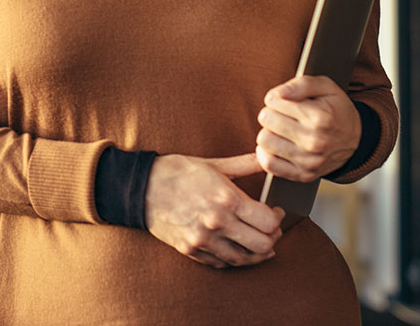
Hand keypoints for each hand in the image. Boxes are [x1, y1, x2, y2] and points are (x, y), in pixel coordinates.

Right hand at [144, 153, 283, 268]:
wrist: (141, 188)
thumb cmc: (176, 172)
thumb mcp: (212, 164)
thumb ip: (244, 164)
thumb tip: (266, 156)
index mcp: (227, 199)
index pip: (269, 222)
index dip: (278, 219)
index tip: (275, 212)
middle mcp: (218, 223)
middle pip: (263, 245)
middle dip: (272, 237)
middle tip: (270, 228)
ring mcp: (204, 240)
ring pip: (244, 259)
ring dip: (255, 252)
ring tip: (256, 240)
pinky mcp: (192, 251)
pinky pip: (222, 263)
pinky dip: (233, 257)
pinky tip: (235, 246)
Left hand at [256, 75, 361, 181]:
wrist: (356, 140)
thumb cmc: (336, 110)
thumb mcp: (326, 87)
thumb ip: (300, 84)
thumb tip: (275, 95)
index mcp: (320, 117)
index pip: (273, 102)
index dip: (275, 98)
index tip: (285, 101)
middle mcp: (314, 141)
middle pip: (266, 120)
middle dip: (271, 113)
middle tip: (283, 115)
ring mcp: (309, 161)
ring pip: (264, 141)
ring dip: (269, 133)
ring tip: (282, 130)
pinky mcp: (303, 174)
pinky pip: (269, 164)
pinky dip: (267, 153)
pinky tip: (277, 145)